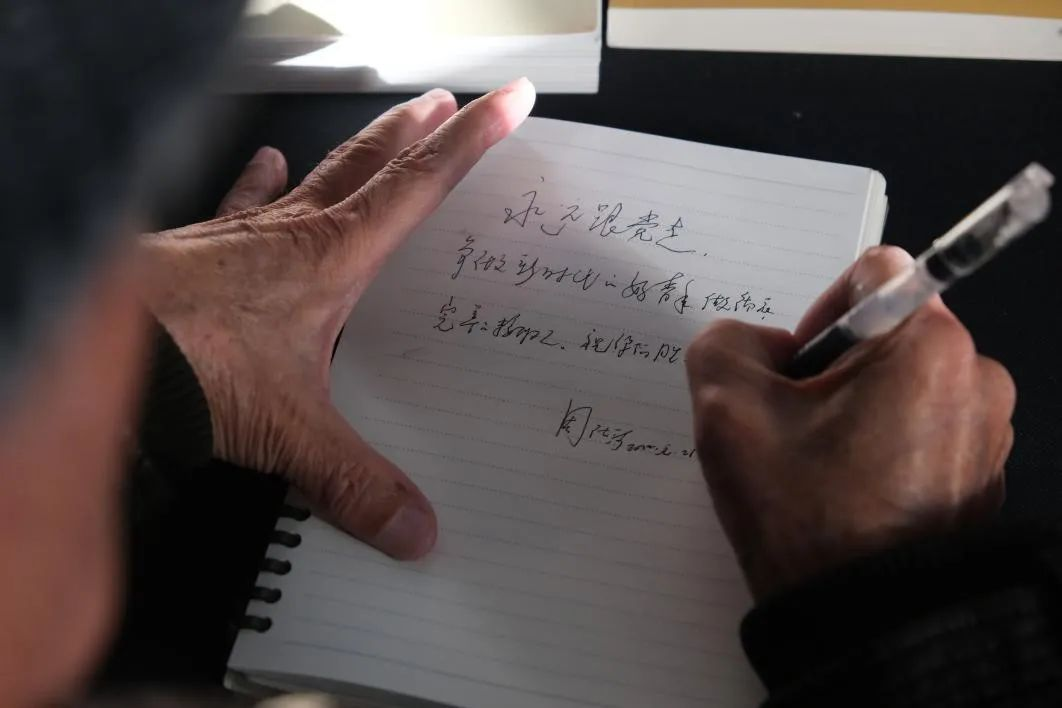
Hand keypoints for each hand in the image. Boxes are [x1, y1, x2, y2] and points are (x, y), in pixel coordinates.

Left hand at [140, 79, 535, 559]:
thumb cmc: (190, 368)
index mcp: (333, 260)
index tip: (504, 104)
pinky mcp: (203, 250)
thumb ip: (355, 481)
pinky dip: (260, 183)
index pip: (419, 187)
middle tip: (449, 104)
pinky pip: (243, 202)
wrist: (96, 352)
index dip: (470, 143)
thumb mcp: (289, 433)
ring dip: (358, 150)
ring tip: (386, 126)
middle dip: (418, 130)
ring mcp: (244, 235)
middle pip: (371, 165)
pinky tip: (266, 165)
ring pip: (318, 174)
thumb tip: (413, 528)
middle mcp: (292, 234)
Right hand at [685, 246, 1014, 598]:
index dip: (817, 311)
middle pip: (888, 330)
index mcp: (929, 344)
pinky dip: (886, 442)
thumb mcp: (726, 409)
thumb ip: (725, 342)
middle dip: (833, 367)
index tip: (792, 375)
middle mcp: (978, 376)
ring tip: (822, 468)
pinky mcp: (986, 474)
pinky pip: (926, 427)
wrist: (862, 621)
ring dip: (858, 406)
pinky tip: (853, 491)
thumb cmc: (803, 512)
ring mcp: (990, 430)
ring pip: (905, 381)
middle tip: (794, 429)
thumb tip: (765, 349)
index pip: (872, 271)